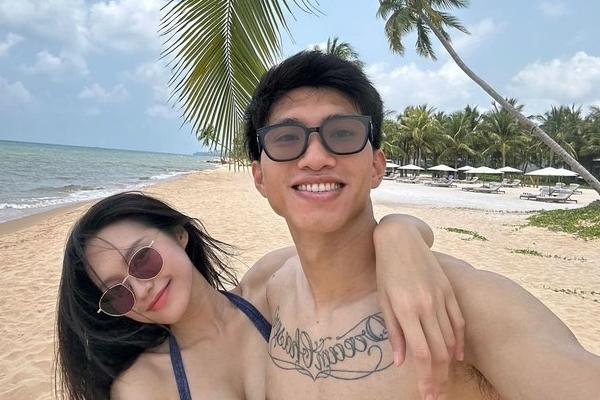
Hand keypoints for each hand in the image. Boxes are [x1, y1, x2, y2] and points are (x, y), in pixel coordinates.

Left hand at [374, 215, 464, 399]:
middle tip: (436, 394)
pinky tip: (457, 356)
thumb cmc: (386, 271)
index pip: (420, 353)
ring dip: (449, 364)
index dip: (425, 377)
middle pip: (439, 351)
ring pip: (450, 339)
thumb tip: (401, 361)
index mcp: (406, 310)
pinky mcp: (449, 291)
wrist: (401, 239)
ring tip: (445, 380)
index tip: (426, 393)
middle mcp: (426, 306)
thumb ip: (394, 332)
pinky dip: (459, 341)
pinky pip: (458, 322)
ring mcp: (441, 298)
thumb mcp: (384, 300)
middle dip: (439, 377)